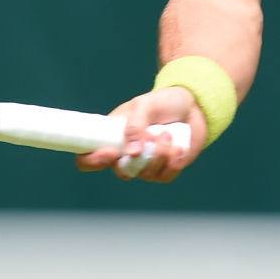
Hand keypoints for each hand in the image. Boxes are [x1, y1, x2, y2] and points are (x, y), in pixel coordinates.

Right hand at [75, 86, 207, 181]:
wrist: (192, 106)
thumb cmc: (162, 102)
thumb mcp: (145, 104)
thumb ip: (135, 125)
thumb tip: (131, 154)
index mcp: (111, 137)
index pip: (87, 158)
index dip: (93, 161)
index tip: (112, 152)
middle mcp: (125, 154)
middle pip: (121, 172)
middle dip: (139, 158)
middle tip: (153, 138)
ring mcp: (145, 164)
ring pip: (146, 174)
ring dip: (160, 154)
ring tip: (168, 134)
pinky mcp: (164, 170)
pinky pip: (165, 176)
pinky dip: (173, 161)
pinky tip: (179, 147)